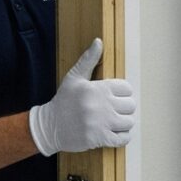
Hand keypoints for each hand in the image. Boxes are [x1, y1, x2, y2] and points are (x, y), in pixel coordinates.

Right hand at [29, 39, 137, 155]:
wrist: (49, 126)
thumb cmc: (63, 101)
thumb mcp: (74, 77)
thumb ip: (88, 60)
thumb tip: (98, 41)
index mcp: (97, 88)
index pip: (127, 88)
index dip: (122, 93)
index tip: (113, 97)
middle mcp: (101, 105)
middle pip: (131, 106)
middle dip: (124, 108)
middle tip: (113, 110)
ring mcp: (101, 123)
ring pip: (129, 122)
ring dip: (123, 123)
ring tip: (113, 121)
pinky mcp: (99, 138)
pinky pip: (123, 139)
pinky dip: (122, 137)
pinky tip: (113, 132)